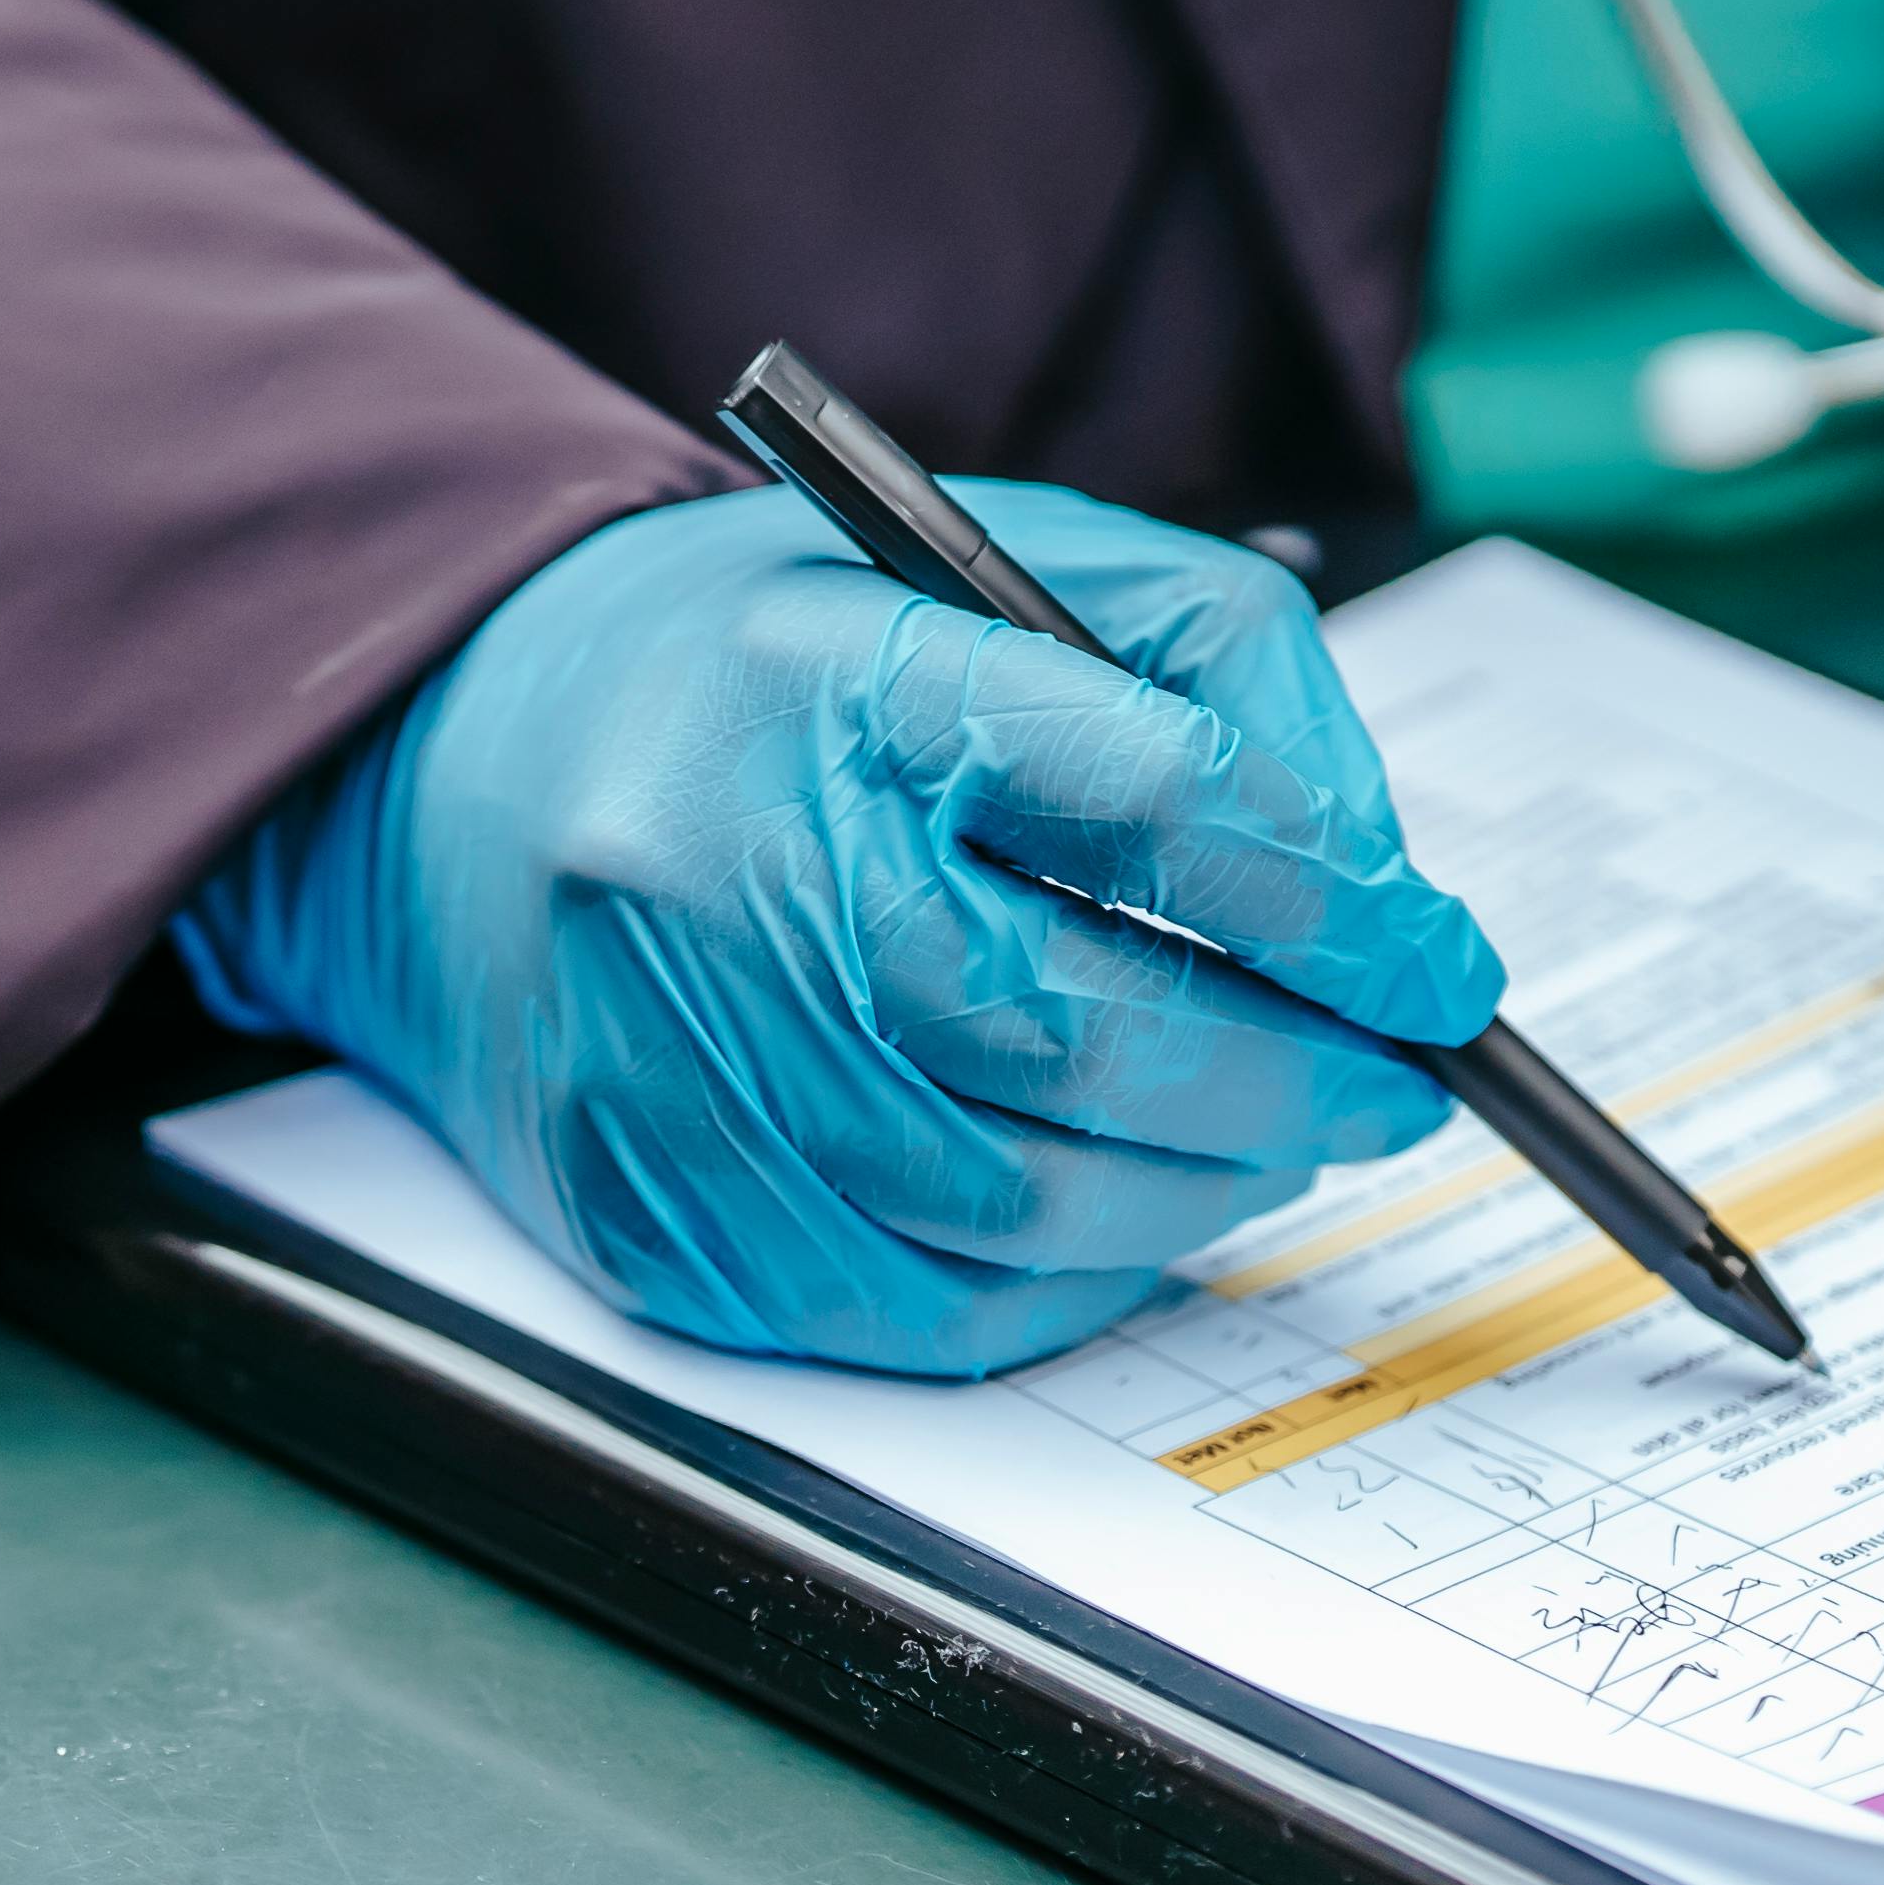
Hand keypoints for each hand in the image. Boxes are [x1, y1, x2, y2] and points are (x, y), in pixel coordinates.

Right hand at [174, 484, 1498, 1375]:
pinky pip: (920, 1309)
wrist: (444, 778)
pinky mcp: (650, 1216)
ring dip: (1198, 1192)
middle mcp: (727, 873)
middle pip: (1086, 1028)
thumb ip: (1210, 669)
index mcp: (830, 677)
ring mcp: (673, 1068)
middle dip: (1291, 1076)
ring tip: (1271, 1139)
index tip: (1439, 966)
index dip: (1335, 900)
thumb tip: (1372, 884)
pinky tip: (1118, 1212)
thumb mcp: (978, 574)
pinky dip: (1069, 1281)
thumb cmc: (753, 680)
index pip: (1148, 790)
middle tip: (1395, 1084)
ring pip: (1021, 1201)